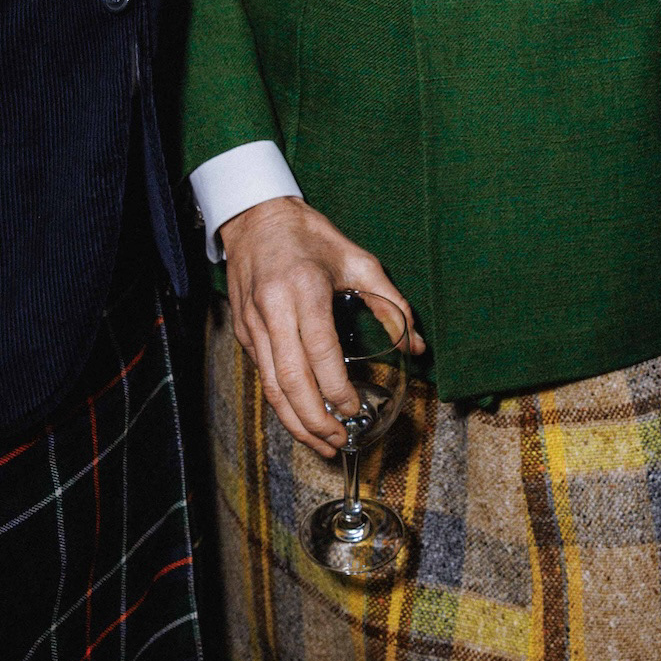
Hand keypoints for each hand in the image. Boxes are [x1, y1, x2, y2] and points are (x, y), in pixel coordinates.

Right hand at [221, 195, 420, 453]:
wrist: (255, 217)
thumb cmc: (310, 236)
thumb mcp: (358, 259)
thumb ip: (391, 303)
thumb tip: (417, 347)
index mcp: (304, 288)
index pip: (319, 351)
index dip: (336, 388)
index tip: (356, 409)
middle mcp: (273, 308)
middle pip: (290, 379)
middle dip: (315, 419)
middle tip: (340, 441)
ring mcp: (252, 323)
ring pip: (271, 385)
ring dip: (295, 421)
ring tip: (322, 443)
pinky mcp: (243, 331)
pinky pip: (262, 375)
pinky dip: (282, 404)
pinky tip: (302, 419)